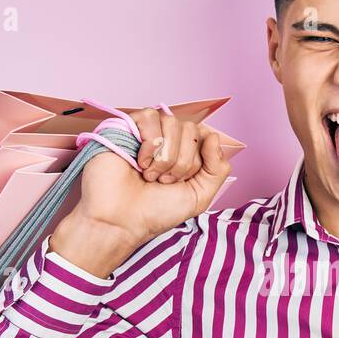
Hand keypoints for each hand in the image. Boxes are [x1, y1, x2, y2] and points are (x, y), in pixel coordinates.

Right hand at [51, 107, 233, 275]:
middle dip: (182, 162)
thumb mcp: (199, 196)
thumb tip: (214, 136)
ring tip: (151, 176)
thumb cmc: (155, 212)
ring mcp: (147, 133)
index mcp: (184, 154)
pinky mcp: (127, 126)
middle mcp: (167, 141)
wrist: (122, 220)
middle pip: (192, 130)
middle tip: (164, 182)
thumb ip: (217, 169)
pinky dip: (150, 145)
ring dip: (166, 157)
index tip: (183, 181)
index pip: (205, 136)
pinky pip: (151, 117)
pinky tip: (140, 162)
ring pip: (173, 123)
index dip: (198, 160)